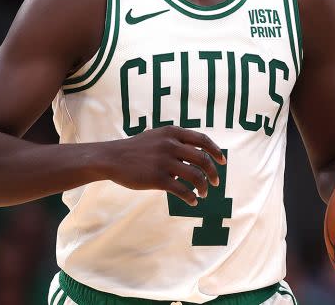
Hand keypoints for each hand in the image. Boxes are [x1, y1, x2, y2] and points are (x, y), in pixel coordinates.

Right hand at [102, 127, 226, 205]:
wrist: (111, 158)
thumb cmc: (135, 149)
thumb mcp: (156, 136)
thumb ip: (175, 140)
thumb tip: (198, 151)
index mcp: (172, 132)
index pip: (202, 140)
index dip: (216, 151)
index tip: (223, 162)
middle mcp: (170, 145)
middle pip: (203, 159)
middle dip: (213, 173)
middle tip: (216, 182)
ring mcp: (164, 162)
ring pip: (196, 176)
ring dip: (204, 187)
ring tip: (203, 194)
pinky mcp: (158, 179)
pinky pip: (182, 190)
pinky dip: (191, 197)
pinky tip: (192, 201)